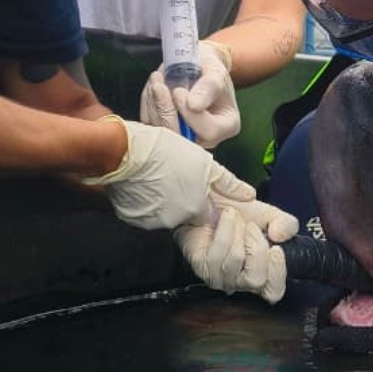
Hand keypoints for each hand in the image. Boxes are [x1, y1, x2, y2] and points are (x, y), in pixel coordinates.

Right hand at [88, 117, 237, 230]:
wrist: (123, 151)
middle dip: (180, 199)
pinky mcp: (132, 218)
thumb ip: (226, 182)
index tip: (188, 183)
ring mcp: (152, 221)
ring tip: (154, 177)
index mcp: (196, 207)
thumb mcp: (202, 161)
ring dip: (161, 200)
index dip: (198, 196)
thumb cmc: (163, 150)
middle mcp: (176, 220)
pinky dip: (142, 201)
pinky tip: (140, 183)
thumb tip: (249, 196)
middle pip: (183, 213)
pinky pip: (141, 212)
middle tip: (171, 176)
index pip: (205, 212)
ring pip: (162, 213)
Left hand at [140, 39, 239, 146]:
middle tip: (159, 86)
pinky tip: (152, 88)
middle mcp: (206, 138)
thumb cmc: (210, 70)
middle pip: (181, 138)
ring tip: (156, 80)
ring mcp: (184, 137)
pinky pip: (151, 124)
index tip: (179, 91)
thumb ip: (208, 88)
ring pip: (161, 133)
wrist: (197, 69)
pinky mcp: (165, 132)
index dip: (191, 114)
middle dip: (166, 111)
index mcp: (226, 126)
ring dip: (154, 105)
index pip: (208, 131)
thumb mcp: (215, 72)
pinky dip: (147, 105)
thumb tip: (194, 104)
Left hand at [175, 194, 297, 301]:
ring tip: (235, 217)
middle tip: (251, 226)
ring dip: (238, 232)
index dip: (277, 272)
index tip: (276, 248)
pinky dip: (225, 230)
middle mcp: (239, 282)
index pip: (273, 292)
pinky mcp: (201, 266)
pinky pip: (216, 254)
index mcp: (261, 275)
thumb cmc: (241, 214)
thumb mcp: (270, 216)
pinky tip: (226, 218)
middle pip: (255, 280)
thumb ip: (286, 225)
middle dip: (257, 247)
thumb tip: (279, 235)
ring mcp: (218, 277)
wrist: (211, 202)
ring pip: (236, 261)